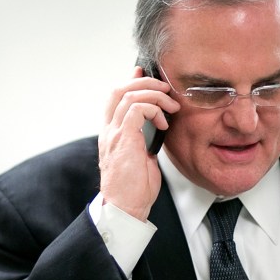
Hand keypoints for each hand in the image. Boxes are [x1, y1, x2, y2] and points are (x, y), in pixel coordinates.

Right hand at [98, 67, 179, 220]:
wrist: (125, 207)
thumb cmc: (133, 190)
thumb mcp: (142, 159)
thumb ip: (144, 141)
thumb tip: (156, 130)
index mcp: (111, 134)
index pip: (115, 98)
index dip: (129, 81)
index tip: (143, 72)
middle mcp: (109, 130)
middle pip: (119, 90)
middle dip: (144, 82)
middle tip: (164, 87)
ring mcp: (114, 133)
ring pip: (129, 95)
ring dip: (154, 95)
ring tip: (170, 106)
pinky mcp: (123, 138)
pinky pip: (136, 109)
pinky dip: (153, 109)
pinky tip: (163, 122)